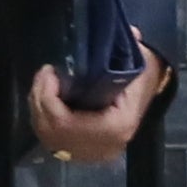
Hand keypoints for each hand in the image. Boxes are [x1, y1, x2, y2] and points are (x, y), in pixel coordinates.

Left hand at [29, 49, 167, 169]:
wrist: (147, 96)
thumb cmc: (142, 78)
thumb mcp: (142, 60)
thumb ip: (131, 48)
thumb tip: (129, 32)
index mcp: (116, 127)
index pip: (64, 123)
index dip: (48, 98)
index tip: (50, 71)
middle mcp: (102, 147)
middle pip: (51, 130)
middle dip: (39, 99)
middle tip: (43, 74)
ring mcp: (91, 154)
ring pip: (48, 136)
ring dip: (38, 108)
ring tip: (42, 83)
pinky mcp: (82, 152)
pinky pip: (51, 139)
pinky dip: (43, 118)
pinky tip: (46, 98)